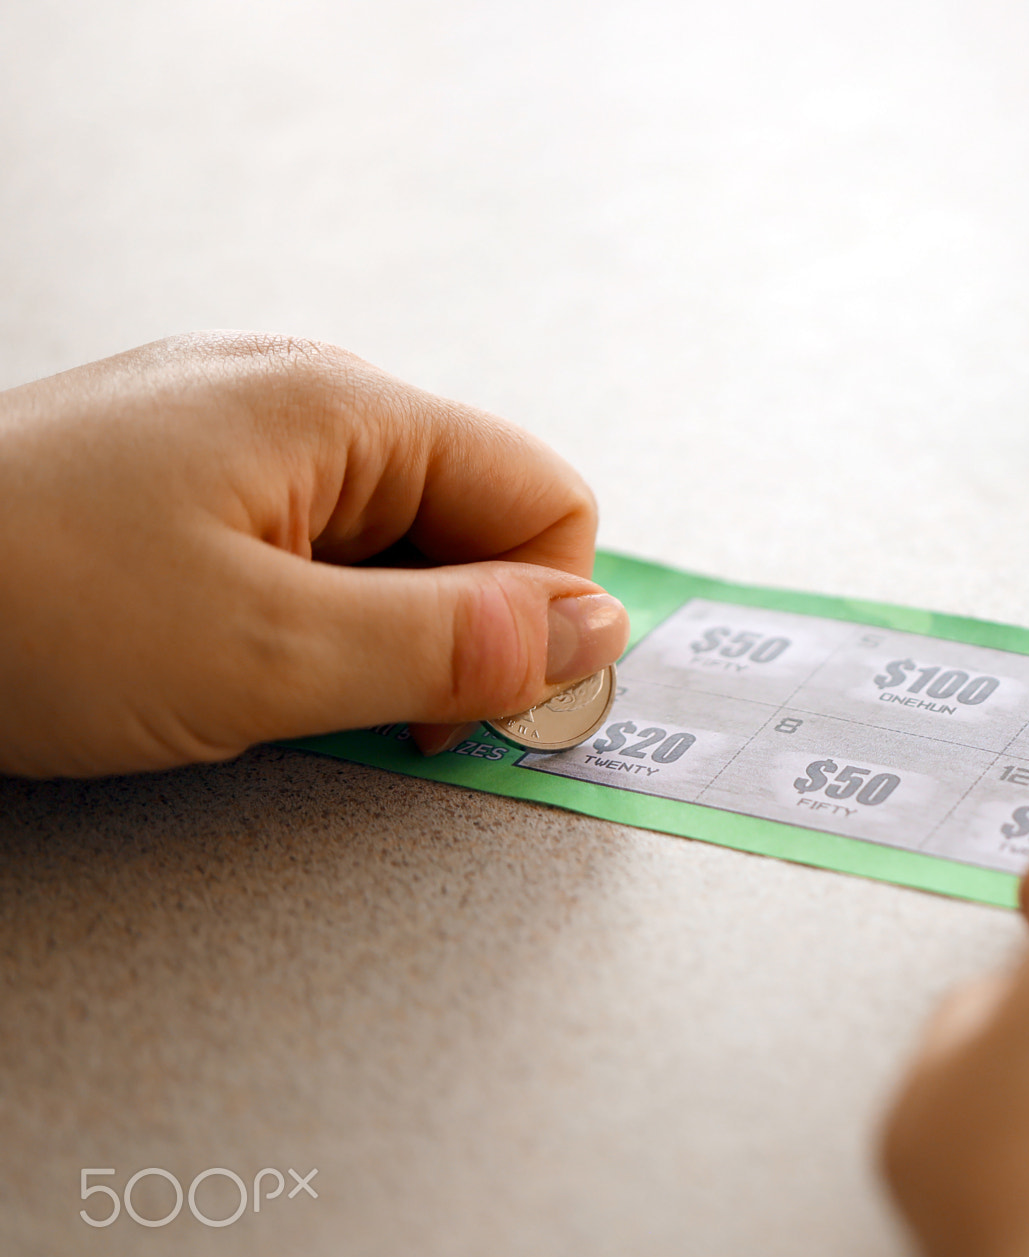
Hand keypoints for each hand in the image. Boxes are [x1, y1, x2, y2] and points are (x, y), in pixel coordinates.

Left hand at [0, 333, 627, 777]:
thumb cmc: (19, 606)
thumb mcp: (270, 657)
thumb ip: (457, 646)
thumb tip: (598, 634)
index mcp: (343, 406)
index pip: (546, 500)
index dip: (544, 618)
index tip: (490, 713)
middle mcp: (300, 396)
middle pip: (475, 520)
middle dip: (453, 633)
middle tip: (369, 715)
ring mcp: (234, 433)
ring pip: (392, 545)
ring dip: (373, 636)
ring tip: (277, 690)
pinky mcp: (180, 480)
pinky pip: (308, 550)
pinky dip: (305, 622)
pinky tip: (232, 665)